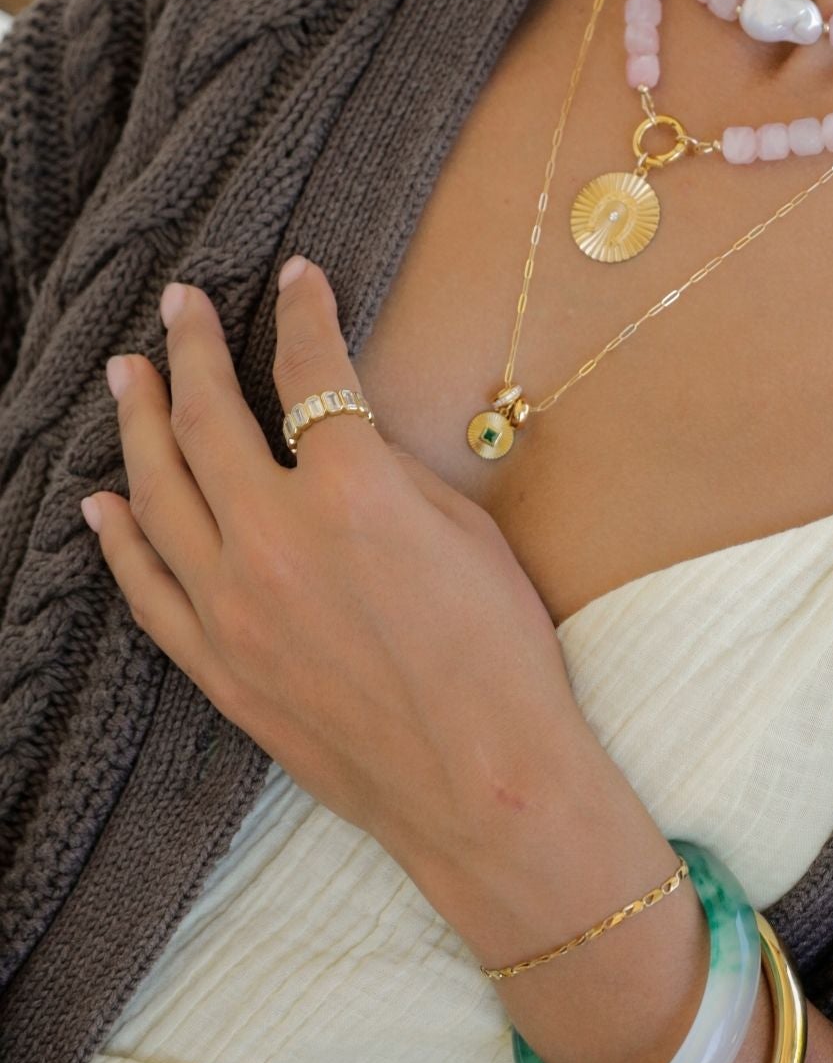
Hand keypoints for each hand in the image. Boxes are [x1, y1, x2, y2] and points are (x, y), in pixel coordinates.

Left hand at [80, 257, 604, 934]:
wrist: (485, 783)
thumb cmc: (501, 659)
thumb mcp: (467, 535)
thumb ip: (392, 477)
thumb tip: (343, 450)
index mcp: (350, 490)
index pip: (310, 374)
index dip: (303, 316)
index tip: (295, 279)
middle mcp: (272, 538)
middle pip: (207, 419)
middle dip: (189, 349)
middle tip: (177, 306)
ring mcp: (232, 606)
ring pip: (157, 493)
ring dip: (137, 425)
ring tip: (126, 376)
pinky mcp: (218, 666)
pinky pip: (146, 588)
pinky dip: (118, 538)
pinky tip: (101, 502)